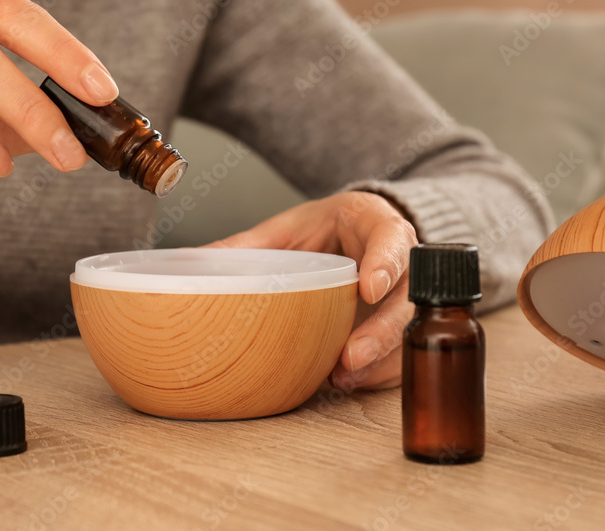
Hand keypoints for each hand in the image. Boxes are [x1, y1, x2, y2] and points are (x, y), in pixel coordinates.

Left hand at [206, 191, 417, 389]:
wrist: (356, 233)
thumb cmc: (327, 228)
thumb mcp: (289, 227)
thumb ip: (249, 244)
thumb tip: (194, 261)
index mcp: (377, 223)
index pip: (392, 239)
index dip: (385, 263)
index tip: (368, 288)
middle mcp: (401, 261)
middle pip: (409, 297)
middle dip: (383, 330)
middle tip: (351, 356)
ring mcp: (405, 296)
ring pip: (409, 332)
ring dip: (380, 359)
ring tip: (343, 377)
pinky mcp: (401, 325)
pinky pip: (401, 353)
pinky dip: (378, 372)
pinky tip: (349, 381)